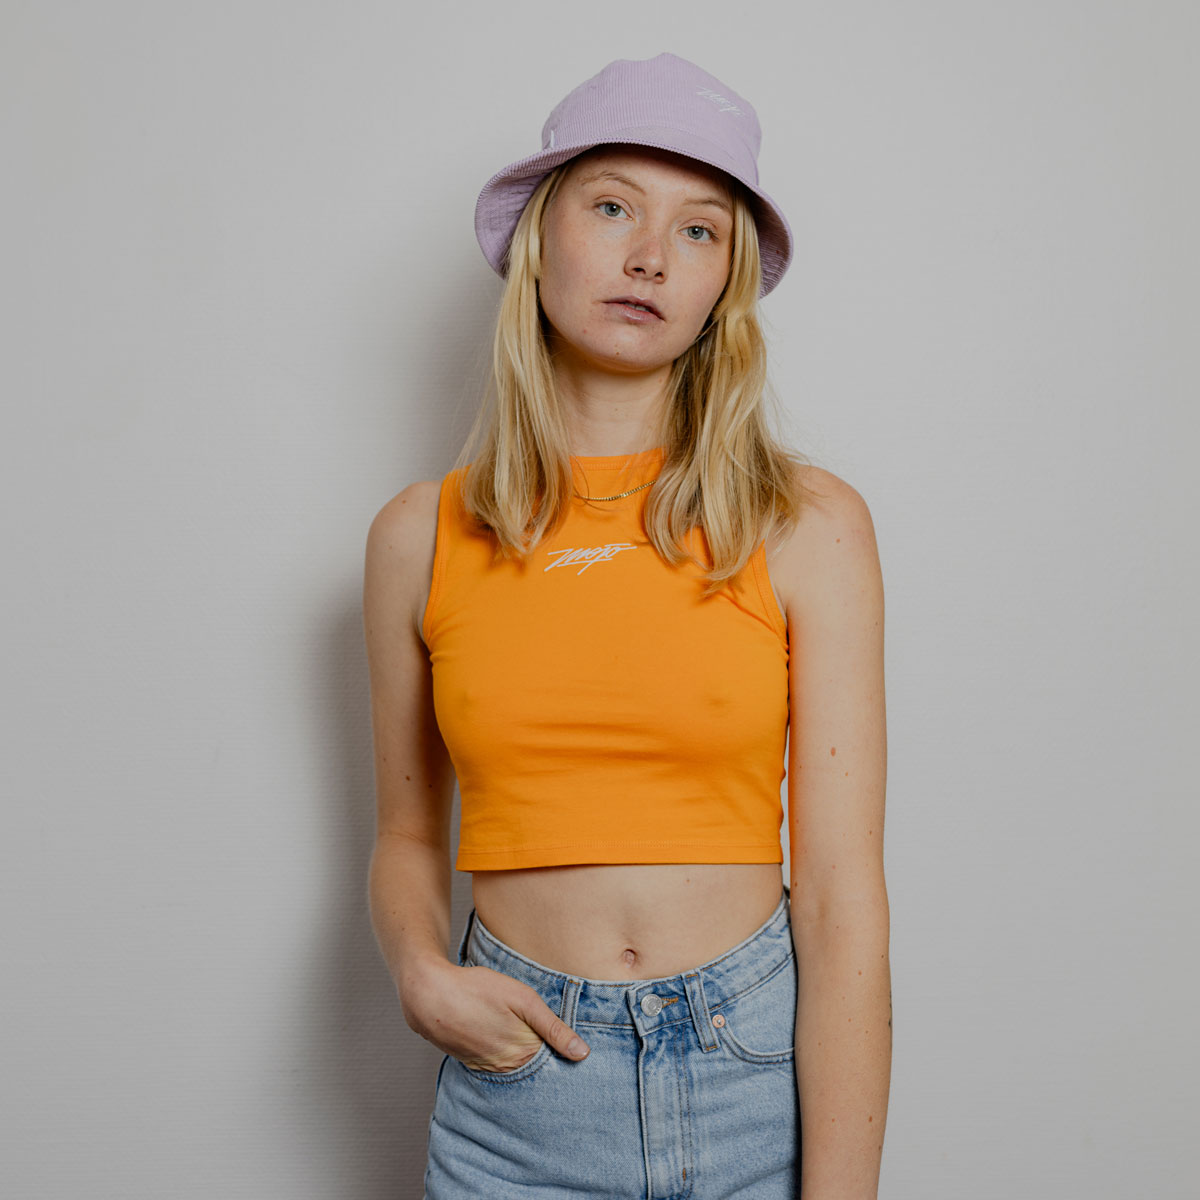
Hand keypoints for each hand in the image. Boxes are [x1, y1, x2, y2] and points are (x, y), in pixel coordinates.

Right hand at [400, 957, 589, 1071]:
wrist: (429, 994)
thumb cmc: (478, 990)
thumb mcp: (523, 1000)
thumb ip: (554, 1028)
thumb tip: (583, 1053)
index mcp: (523, 1054)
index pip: (553, 1064)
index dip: (563, 1054)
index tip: (573, 1051)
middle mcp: (505, 1067)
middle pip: (534, 1068)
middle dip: (545, 1058)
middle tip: (547, 1039)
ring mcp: (486, 1066)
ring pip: (515, 1066)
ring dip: (522, 1055)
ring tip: (520, 1033)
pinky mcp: (471, 1061)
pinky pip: (496, 1063)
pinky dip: (503, 1054)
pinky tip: (500, 1036)